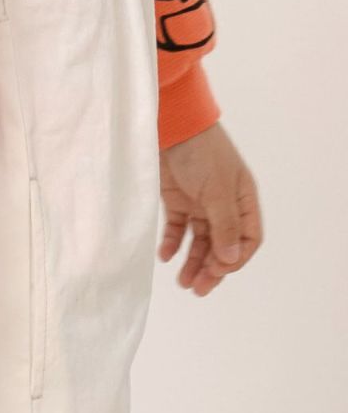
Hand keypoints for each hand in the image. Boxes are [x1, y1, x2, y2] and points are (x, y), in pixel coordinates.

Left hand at [158, 121, 262, 294]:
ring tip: (183, 282)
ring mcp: (199, 202)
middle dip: (212, 267)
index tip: (218, 269)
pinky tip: (165, 256)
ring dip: (192, 261)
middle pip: (222, 244)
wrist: (169, 123)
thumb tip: (231, 257)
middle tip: (198, 289)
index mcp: (243, 200)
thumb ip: (224, 224)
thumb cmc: (200, 152)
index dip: (235, 258)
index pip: (247, 239)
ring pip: (199, 240)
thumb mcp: (217, 189)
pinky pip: (176, 227)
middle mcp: (223, 204)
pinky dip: (172, 242)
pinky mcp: (176, 198)